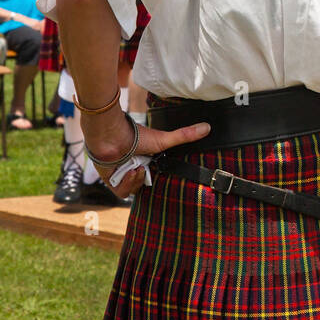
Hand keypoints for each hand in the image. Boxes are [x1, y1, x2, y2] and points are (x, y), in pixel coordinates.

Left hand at [83, 114, 210, 198]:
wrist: (111, 135)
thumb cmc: (135, 135)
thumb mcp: (164, 139)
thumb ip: (185, 135)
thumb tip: (208, 126)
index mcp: (145, 161)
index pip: (155, 176)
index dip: (159, 177)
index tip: (162, 173)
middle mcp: (133, 169)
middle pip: (145, 185)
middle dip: (147, 179)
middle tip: (146, 168)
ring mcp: (122, 176)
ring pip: (134, 191)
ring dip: (136, 181)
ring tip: (137, 168)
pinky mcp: (111, 182)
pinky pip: (122, 193)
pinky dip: (127, 184)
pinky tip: (129, 172)